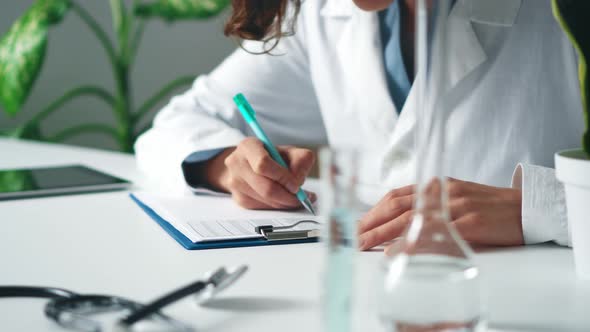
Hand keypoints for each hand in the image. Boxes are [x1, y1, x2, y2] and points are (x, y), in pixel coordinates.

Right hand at [204, 137, 315, 209]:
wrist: (249, 164)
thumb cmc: (271, 156)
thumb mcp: (289, 151)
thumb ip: (300, 160)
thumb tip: (298, 180)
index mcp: (248, 146)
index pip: (263, 164)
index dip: (282, 177)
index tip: (296, 185)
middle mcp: (237, 163)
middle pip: (265, 187)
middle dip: (287, 196)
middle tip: (302, 197)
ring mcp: (235, 182)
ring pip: (265, 200)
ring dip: (284, 202)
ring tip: (296, 197)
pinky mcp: (238, 198)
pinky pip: (262, 207)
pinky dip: (277, 206)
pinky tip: (283, 199)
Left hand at [358, 178, 523, 249]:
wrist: (525, 208)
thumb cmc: (489, 206)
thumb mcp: (454, 198)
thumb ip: (430, 205)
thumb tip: (400, 224)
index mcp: (435, 186)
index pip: (396, 196)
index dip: (374, 210)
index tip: (359, 223)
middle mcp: (441, 193)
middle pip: (397, 206)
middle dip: (372, 222)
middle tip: (354, 235)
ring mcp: (455, 206)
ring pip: (410, 218)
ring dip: (383, 232)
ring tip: (365, 243)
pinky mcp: (469, 222)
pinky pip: (435, 233)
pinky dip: (412, 242)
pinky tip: (398, 251)